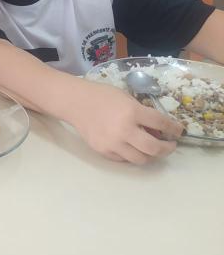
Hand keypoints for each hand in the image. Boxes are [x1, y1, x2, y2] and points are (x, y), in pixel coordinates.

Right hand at [65, 83, 181, 163]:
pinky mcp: (103, 151)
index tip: (178, 131)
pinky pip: (124, 159)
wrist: (75, 102)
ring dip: (150, 155)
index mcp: (132, 112)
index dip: (174, 129)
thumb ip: (142, 113)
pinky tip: (132, 147)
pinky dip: (131, 155)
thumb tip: (157, 131)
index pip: (161, 124)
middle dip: (167, 148)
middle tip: (169, 145)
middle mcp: (125, 130)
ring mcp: (113, 143)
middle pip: (154, 148)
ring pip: (141, 159)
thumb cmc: (102, 95)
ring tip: (151, 149)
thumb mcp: (126, 98)